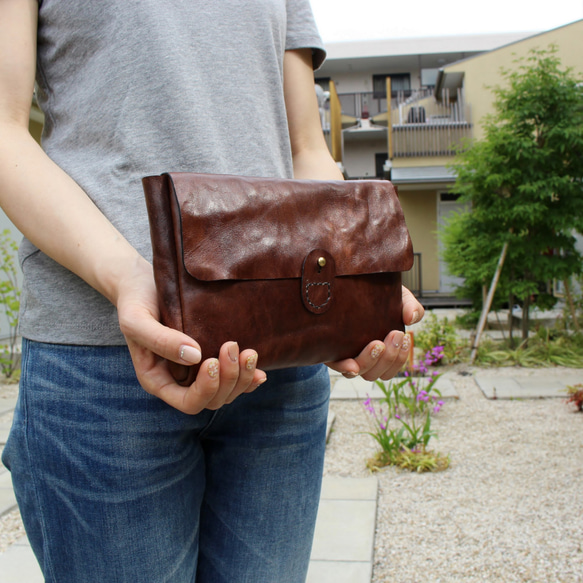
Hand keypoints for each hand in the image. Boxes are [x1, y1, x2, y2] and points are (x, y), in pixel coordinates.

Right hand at [116, 258, 265, 413]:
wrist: (143, 283)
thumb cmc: (135, 301)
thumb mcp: (137, 319)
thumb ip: (160, 339)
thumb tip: (195, 357)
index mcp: (158, 380)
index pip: (188, 402)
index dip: (205, 389)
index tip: (212, 360)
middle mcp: (179, 381)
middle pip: (212, 400)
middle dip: (228, 379)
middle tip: (232, 346)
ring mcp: (196, 372)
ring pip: (226, 392)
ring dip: (242, 377)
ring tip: (249, 352)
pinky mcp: (211, 357)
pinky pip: (233, 378)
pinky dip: (249, 377)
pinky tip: (260, 370)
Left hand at [326, 286, 423, 380]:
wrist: (352, 283)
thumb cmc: (379, 296)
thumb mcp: (399, 298)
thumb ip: (411, 307)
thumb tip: (411, 318)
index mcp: (380, 350)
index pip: (391, 367)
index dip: (400, 358)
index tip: (406, 338)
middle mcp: (362, 357)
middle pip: (377, 373)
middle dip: (390, 357)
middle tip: (396, 334)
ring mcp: (346, 354)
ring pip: (361, 372)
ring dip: (371, 361)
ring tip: (378, 343)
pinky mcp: (329, 349)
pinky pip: (337, 366)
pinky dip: (346, 368)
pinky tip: (352, 366)